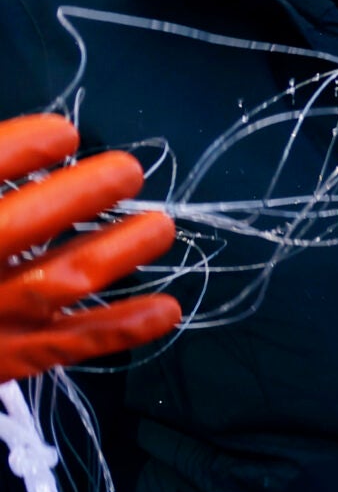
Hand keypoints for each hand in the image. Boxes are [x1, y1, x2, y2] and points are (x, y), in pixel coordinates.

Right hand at [0, 115, 181, 381]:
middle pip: (22, 225)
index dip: (22, 146)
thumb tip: (16, 149)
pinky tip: (167, 309)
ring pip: (59, 280)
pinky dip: (122, 327)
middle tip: (129, 171)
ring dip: (118, 251)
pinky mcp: (9, 358)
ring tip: (161, 225)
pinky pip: (71, 343)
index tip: (65, 133)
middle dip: (80, 194)